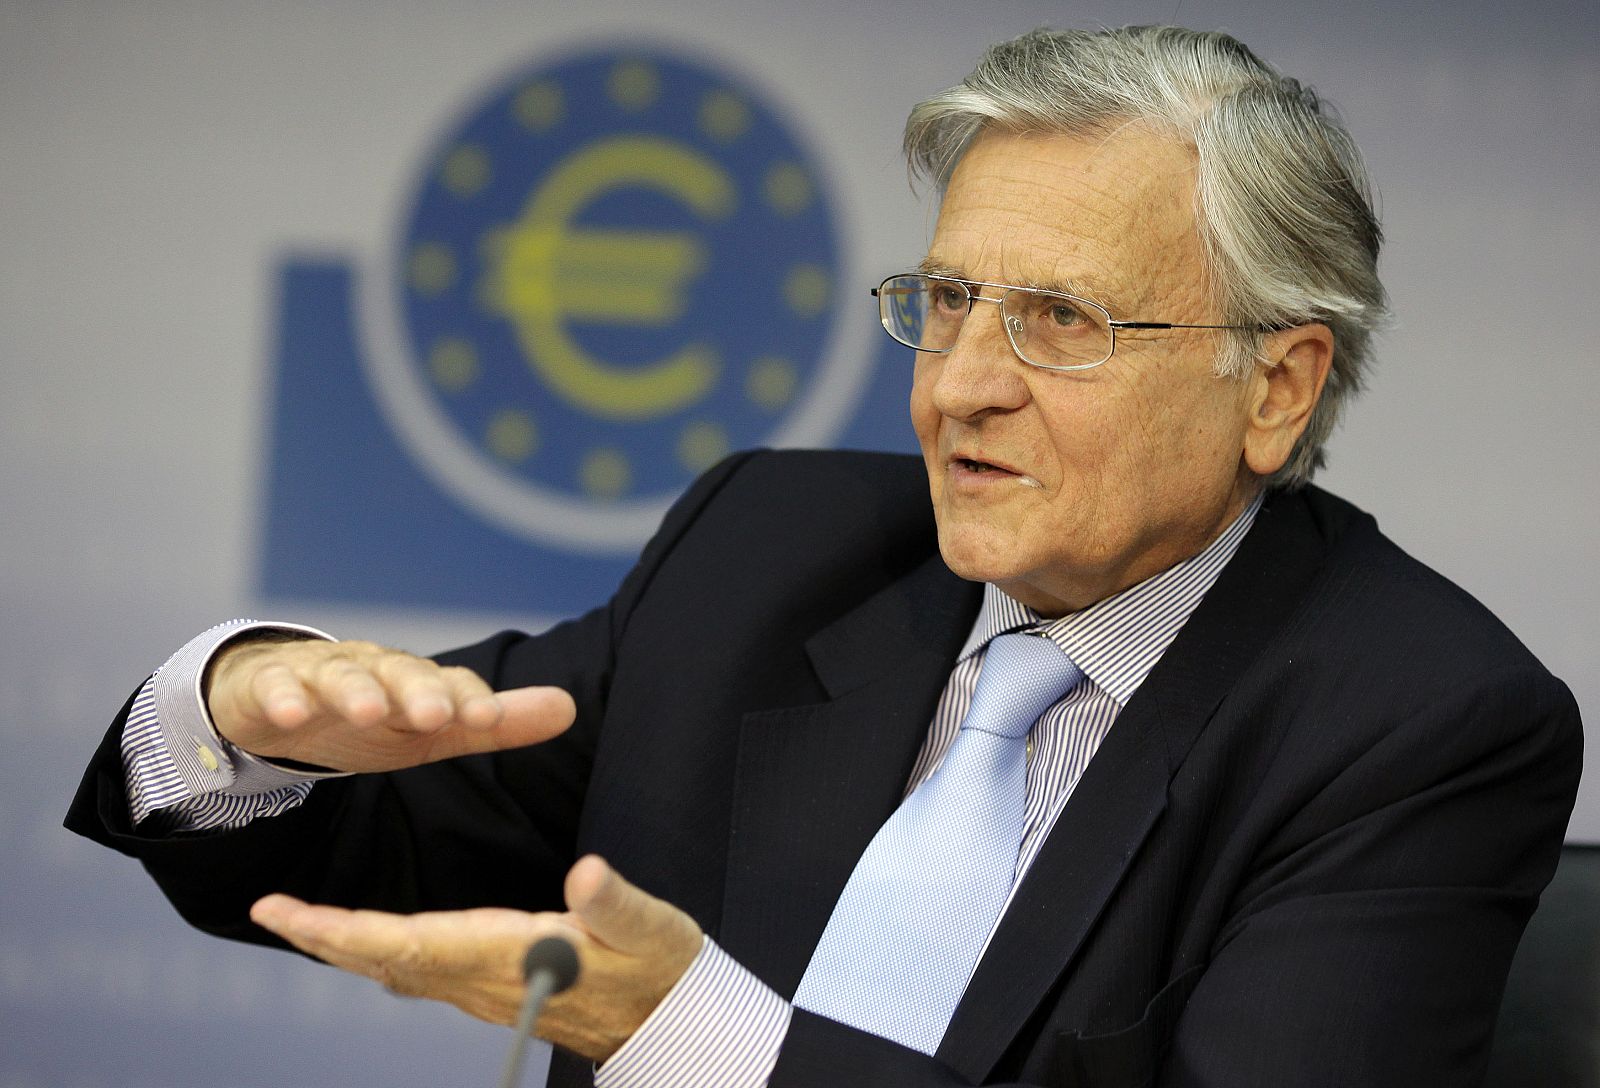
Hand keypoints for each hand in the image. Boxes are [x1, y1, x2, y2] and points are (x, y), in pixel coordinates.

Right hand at [206, 637, 575, 772]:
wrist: (276, 700)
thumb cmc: (369, 716)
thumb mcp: (429, 730)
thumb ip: (492, 724)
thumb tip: (569, 708)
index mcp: (416, 681)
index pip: (451, 683)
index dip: (469, 698)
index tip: (488, 718)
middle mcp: (374, 668)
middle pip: (400, 672)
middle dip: (419, 691)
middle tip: (436, 715)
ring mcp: (320, 672)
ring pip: (340, 675)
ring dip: (355, 691)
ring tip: (367, 711)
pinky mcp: (269, 684)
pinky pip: (275, 686)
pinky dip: (283, 696)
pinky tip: (293, 714)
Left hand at [250, 856, 703, 1062]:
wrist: (671, 1019)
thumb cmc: (661, 971)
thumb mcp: (652, 928)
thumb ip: (614, 903)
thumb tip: (585, 874)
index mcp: (510, 955)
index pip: (414, 942)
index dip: (350, 930)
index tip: (297, 914)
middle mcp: (484, 977)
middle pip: (388, 959)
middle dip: (326, 935)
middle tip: (270, 910)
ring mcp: (484, 986)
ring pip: (398, 966)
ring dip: (345, 943)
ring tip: (300, 920)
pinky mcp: (493, 984)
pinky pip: (421, 969)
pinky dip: (381, 950)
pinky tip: (366, 940)